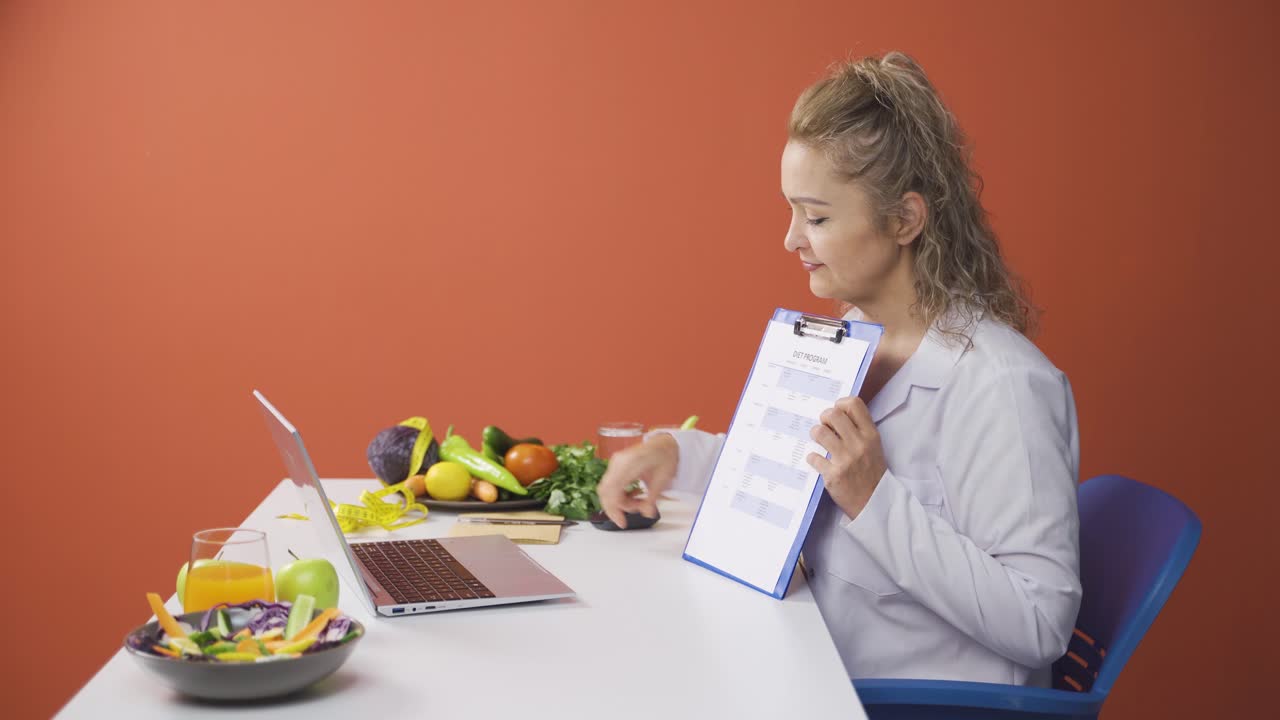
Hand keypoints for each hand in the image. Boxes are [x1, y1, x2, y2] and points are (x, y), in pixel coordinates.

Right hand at [598, 433, 678, 528]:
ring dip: (619, 502)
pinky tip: (633, 495)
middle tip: (625, 519)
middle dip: (614, 509)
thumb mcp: (663, 480)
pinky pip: (611, 485)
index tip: (622, 522)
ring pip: (607, 490)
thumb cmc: (665, 456)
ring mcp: (616, 463)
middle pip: (605, 491)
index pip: (612, 490)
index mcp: (629, 464)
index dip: (614, 510)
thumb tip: (647, 513)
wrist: (664, 443)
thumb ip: (652, 498)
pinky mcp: (616, 466)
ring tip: (638, 504)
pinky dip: (619, 495)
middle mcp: (618, 462)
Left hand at [808, 396, 887, 519]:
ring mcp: (845, 459)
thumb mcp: (874, 447)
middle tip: (825, 427)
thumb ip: (859, 430)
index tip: (836, 412)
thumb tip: (835, 415)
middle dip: (824, 418)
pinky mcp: (833, 475)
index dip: (840, 404)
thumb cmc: (872, 472)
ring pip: (819, 432)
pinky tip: (818, 461)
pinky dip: (813, 458)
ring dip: (815, 434)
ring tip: (819, 441)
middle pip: (833, 414)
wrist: (876, 503)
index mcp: (870, 435)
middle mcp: (859, 444)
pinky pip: (813, 457)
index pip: (853, 404)